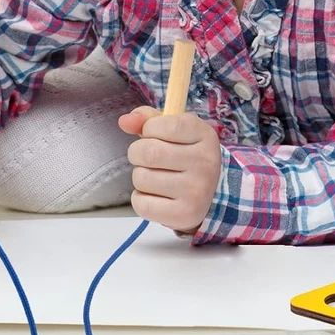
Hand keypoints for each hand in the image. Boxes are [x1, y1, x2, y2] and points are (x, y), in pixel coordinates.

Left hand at [118, 107, 221, 233]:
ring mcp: (197, 191)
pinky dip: (141, 199)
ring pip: (141, 178)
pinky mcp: (185, 214)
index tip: (153, 134)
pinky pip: (141, 204)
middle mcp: (205, 163)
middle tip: (147, 158)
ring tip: (155, 177)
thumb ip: (148, 120)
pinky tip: (156, 195)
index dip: (149, 128)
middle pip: (148, 152)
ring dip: (140, 177)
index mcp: (205, 136)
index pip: (165, 124)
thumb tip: (124, 121)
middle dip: (137, 153)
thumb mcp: (175, 131)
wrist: (210, 195)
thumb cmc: (186, 156)